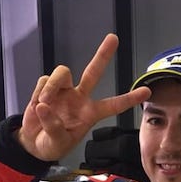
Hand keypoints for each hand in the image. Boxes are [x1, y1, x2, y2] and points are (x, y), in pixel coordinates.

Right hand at [17, 33, 150, 160]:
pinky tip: (37, 105)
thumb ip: (53, 127)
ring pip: (63, 72)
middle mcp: (80, 98)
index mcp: (90, 114)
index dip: (129, 99)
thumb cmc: (52, 144)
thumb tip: (44, 106)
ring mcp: (64, 90)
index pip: (113, 105)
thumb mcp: (56, 143)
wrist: (33, 142)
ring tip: (44, 105)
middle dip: (103, 55)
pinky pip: (44, 80)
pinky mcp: (47, 86)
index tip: (147, 91)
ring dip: (51, 86)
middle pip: (93, 72)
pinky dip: (39, 92)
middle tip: (114, 38)